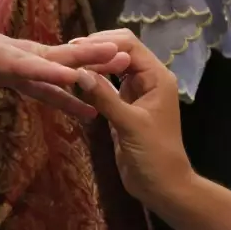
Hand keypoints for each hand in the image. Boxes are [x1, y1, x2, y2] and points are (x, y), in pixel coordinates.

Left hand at [0, 7, 130, 118]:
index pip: (22, 63)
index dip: (48, 71)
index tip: (77, 76)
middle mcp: (8, 53)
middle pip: (52, 57)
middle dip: (86, 58)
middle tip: (121, 54)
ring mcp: (13, 61)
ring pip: (56, 67)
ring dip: (87, 72)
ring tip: (122, 73)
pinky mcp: (12, 72)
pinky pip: (45, 85)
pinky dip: (67, 96)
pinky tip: (89, 111)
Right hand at [74, 29, 192, 206]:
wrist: (163, 186)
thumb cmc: (154, 155)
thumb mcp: (129, 125)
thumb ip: (105, 97)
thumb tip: (78, 72)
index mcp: (157, 77)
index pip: (130, 46)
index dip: (104, 42)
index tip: (76, 45)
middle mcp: (148, 79)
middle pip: (122, 51)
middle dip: (97, 49)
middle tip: (67, 51)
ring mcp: (137, 92)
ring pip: (114, 67)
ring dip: (94, 63)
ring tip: (67, 61)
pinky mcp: (125, 105)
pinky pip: (108, 85)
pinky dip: (94, 80)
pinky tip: (76, 79)